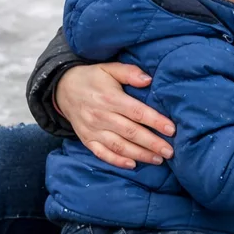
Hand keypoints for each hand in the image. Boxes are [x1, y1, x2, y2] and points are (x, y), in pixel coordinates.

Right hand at [55, 63, 175, 169]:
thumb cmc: (92, 78)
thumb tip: (148, 79)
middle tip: (170, 151)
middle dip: (152, 143)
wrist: (62, 89)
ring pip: (119, 146)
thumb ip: (129, 72)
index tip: (172, 129)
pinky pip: (102, 153)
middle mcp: (101, 116)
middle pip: (131, 132)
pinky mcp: (86, 139)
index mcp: (109, 98)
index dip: (155, 121)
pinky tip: (132, 165)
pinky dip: (116, 161)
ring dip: (140, 154)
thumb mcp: (109, 68)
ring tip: (158, 159)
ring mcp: (93, 130)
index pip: (136, 112)